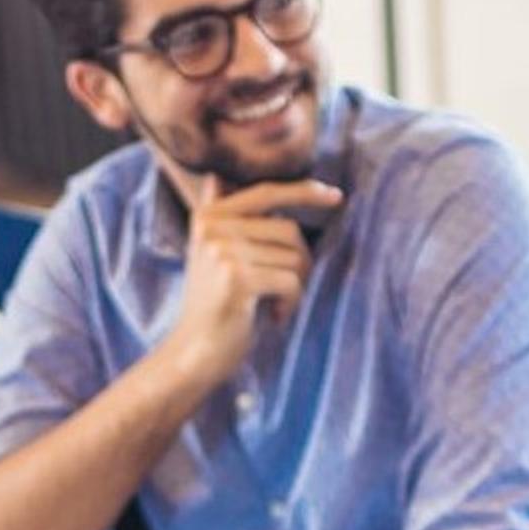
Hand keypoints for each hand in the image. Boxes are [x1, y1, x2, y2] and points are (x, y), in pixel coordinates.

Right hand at [165, 179, 345, 390]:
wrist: (193, 353)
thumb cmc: (214, 305)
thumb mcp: (209, 254)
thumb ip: (219, 217)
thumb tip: (217, 176)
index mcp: (207, 217)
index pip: (266, 192)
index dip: (304, 191)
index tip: (335, 197)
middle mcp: (212, 228)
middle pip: (288, 230)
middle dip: (299, 263)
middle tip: (284, 291)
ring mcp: (222, 252)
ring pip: (294, 257)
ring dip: (295, 286)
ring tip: (271, 305)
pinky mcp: (236, 279)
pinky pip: (291, 282)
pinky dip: (291, 304)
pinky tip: (271, 318)